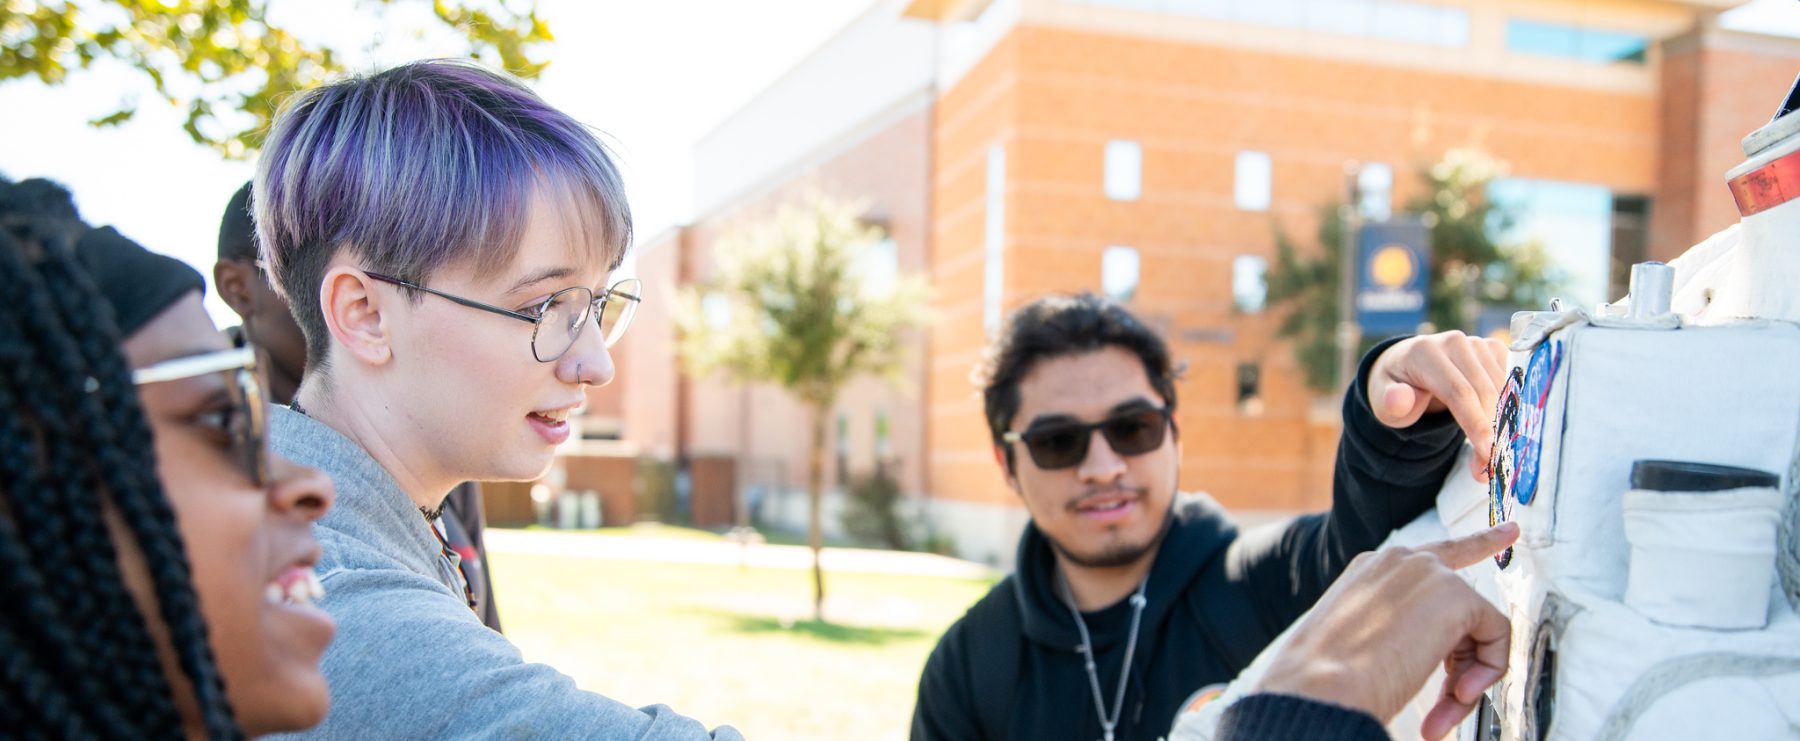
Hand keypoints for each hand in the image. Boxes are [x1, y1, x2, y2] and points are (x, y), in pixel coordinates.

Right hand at [1250, 523, 1517, 739]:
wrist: (1320, 687)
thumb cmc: (1328, 680)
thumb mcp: (1359, 645)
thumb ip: (1396, 633)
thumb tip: (1433, 663)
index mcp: (1369, 571)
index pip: (1431, 557)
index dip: (1476, 545)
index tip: (1506, 533)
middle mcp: (1399, 561)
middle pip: (1463, 598)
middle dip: (1467, 657)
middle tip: (1449, 700)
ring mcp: (1427, 572)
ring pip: (1478, 625)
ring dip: (1467, 675)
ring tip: (1443, 710)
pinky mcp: (1455, 593)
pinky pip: (1497, 635)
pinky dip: (1486, 671)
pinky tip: (1457, 694)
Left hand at [1367, 330, 1508, 479]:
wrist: (1407, 366)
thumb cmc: (1397, 388)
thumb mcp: (1383, 401)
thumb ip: (1390, 403)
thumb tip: (1400, 398)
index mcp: (1425, 353)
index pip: (1459, 392)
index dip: (1476, 423)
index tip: (1488, 452)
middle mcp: (1455, 343)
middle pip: (1484, 393)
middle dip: (1491, 434)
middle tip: (1487, 470)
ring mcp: (1477, 344)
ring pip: (1502, 390)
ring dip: (1503, 425)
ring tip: (1489, 458)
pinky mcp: (1493, 350)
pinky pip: (1511, 382)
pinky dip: (1510, 409)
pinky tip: (1501, 432)